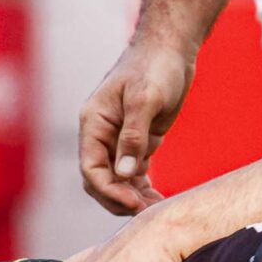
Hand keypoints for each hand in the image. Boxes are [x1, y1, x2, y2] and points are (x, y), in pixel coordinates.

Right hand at [78, 41, 192, 214]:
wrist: (171, 48)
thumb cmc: (155, 66)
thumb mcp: (145, 99)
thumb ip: (133, 136)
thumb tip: (124, 174)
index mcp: (93, 123)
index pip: (90, 168)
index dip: (109, 190)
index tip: (134, 204)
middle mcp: (101, 134)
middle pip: (100, 180)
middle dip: (120, 199)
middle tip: (148, 213)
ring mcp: (118, 139)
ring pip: (116, 180)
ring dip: (133, 197)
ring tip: (158, 209)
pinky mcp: (137, 141)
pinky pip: (132, 173)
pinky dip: (142, 188)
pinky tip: (158, 198)